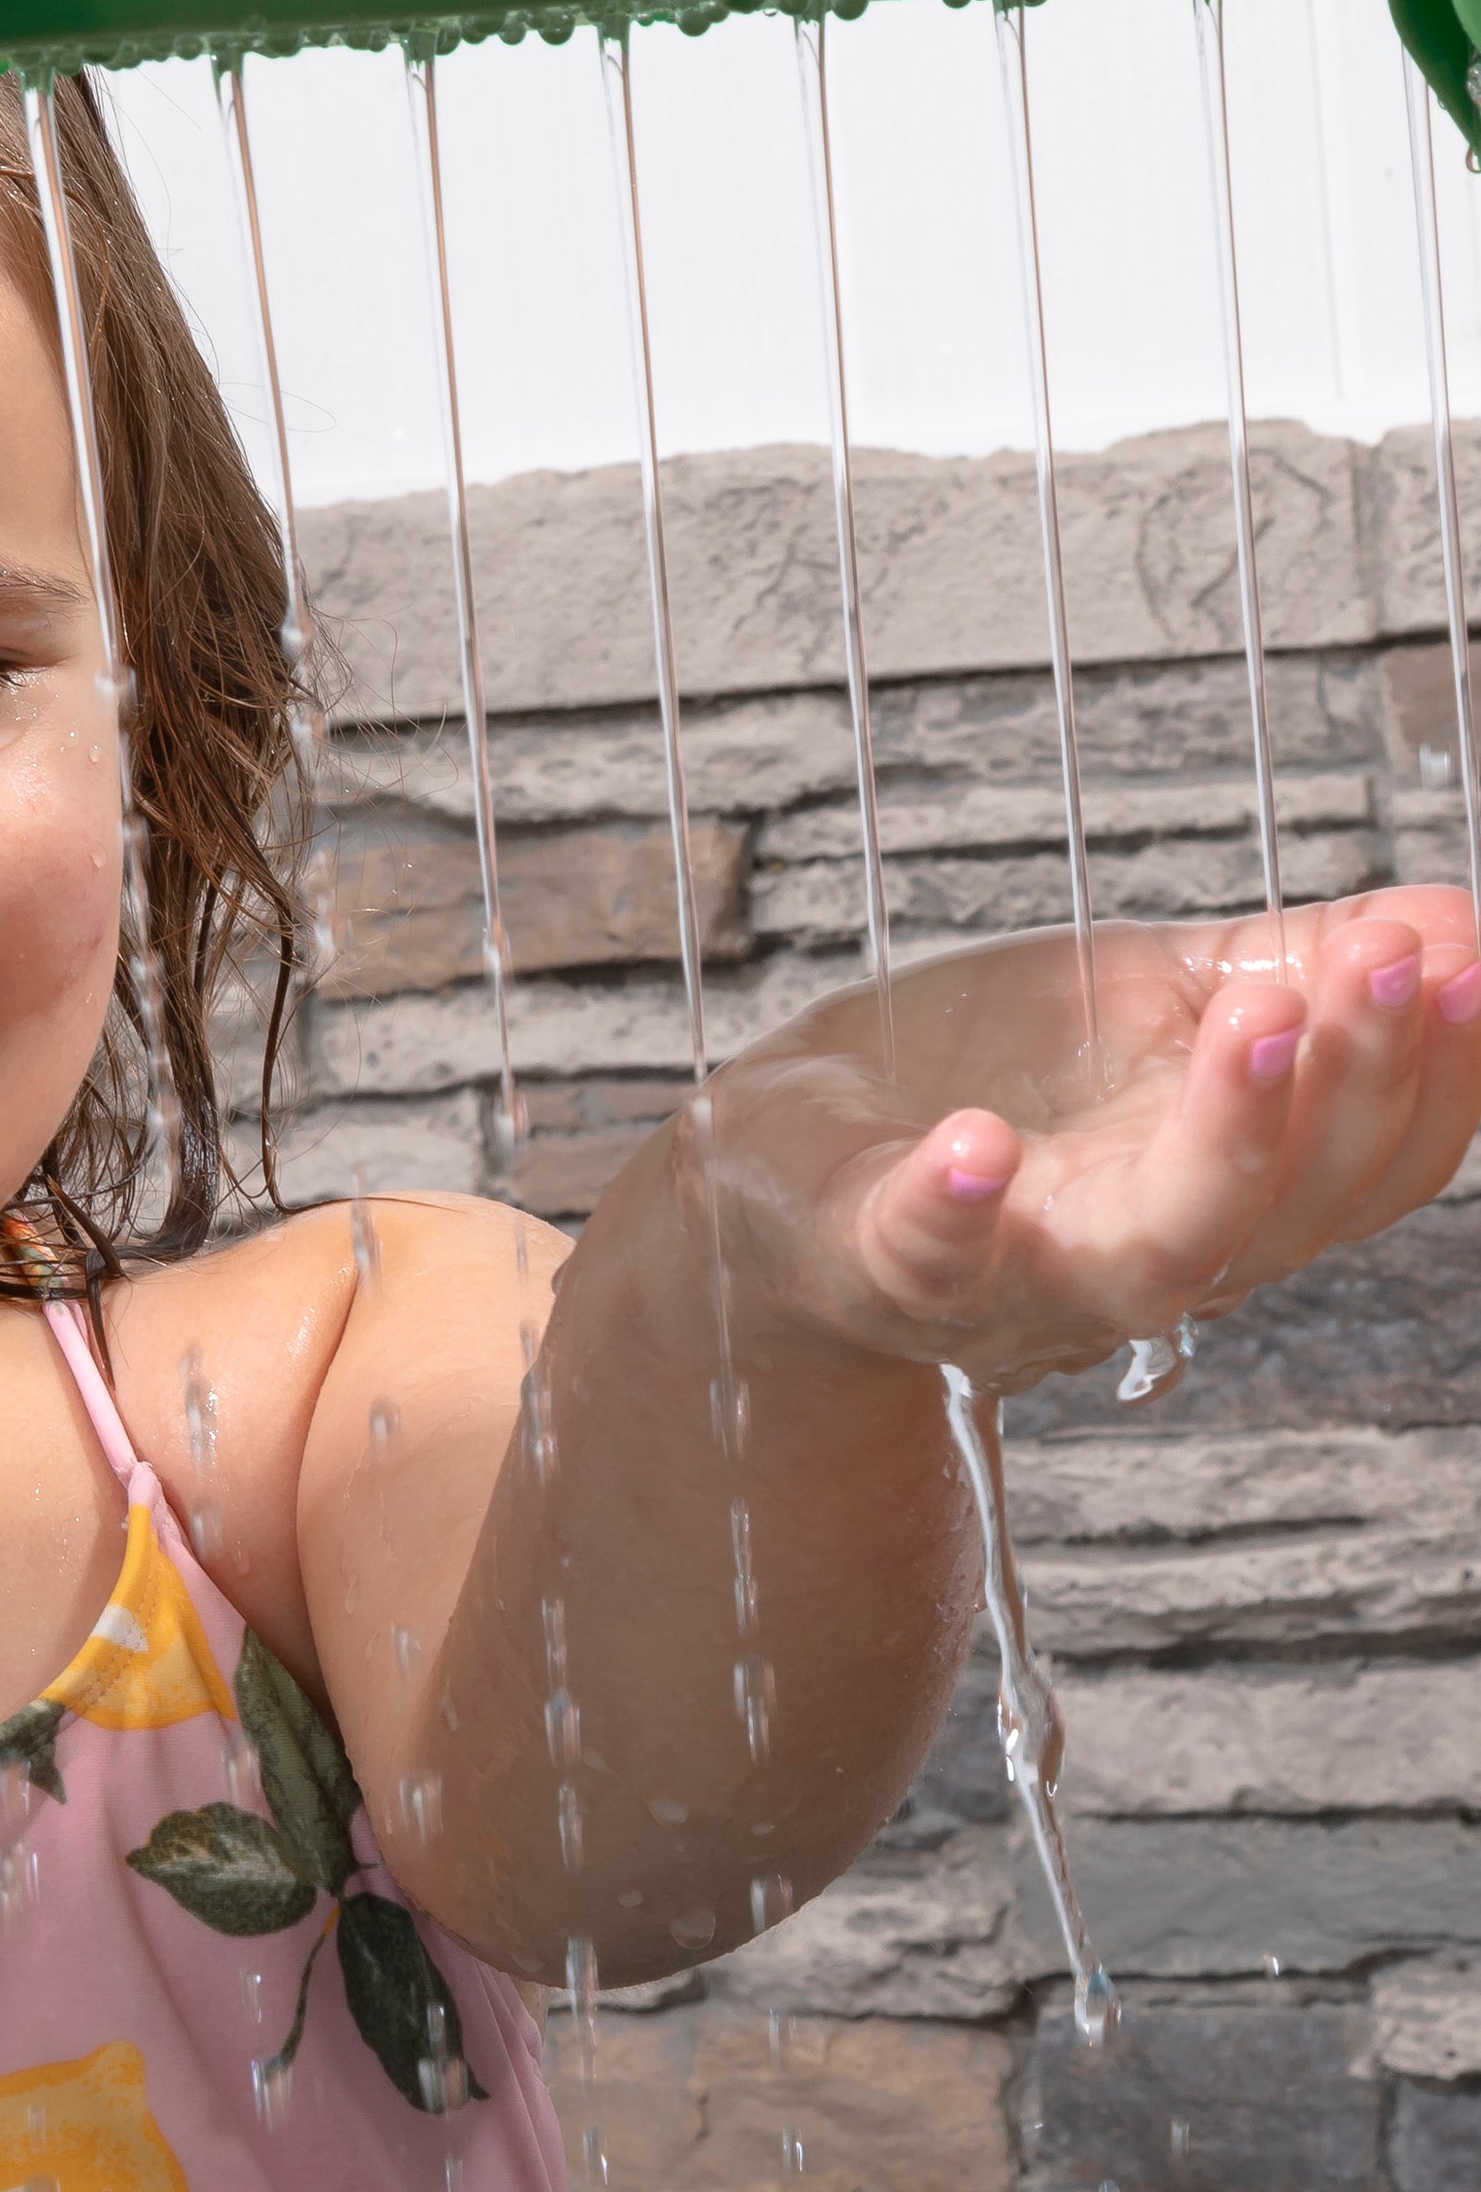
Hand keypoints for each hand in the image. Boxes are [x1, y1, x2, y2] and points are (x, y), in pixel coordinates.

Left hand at [701, 889, 1480, 1395]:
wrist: (778, 1174)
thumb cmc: (982, 1084)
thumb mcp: (1143, 1004)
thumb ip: (1286, 967)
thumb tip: (1456, 918)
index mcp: (1223, 1191)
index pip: (1372, 1162)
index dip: (1441, 1068)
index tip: (1463, 952)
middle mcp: (1142, 1255)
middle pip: (1291, 1206)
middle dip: (1358, 1080)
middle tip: (1394, 958)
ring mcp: (1014, 1274)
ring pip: (1156, 1249)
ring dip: (1224, 1140)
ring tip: (1262, 1021)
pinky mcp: (880, 1263)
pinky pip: (928, 1259)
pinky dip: (956, 1209)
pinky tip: (980, 1142)